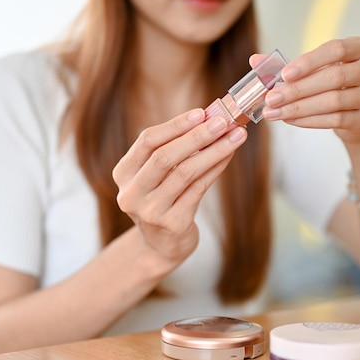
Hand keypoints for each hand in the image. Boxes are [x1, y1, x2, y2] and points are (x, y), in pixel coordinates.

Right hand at [112, 108, 246, 264]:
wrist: (160, 246)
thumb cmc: (162, 200)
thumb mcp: (156, 176)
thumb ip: (174, 149)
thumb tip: (209, 119)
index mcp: (123, 174)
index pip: (147, 141)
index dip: (175, 125)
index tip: (202, 113)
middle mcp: (132, 193)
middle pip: (164, 157)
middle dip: (197, 136)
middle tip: (223, 122)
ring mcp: (151, 211)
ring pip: (186, 173)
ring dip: (214, 151)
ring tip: (235, 136)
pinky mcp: (172, 224)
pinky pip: (199, 189)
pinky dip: (216, 169)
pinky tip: (228, 156)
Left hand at [256, 37, 359, 142]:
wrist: (354, 118)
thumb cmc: (332, 87)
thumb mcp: (313, 70)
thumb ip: (286, 65)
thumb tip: (255, 61)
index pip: (336, 49)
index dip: (309, 61)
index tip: (284, 74)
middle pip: (334, 77)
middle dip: (298, 89)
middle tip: (271, 98)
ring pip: (334, 101)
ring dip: (299, 107)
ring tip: (274, 112)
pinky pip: (335, 120)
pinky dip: (309, 120)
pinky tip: (289, 119)